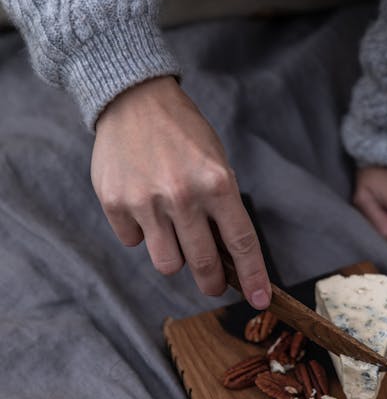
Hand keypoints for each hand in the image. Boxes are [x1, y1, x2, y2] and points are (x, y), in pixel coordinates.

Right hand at [92, 76, 270, 308]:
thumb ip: (222, 206)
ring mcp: (146, 202)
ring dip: (174, 256)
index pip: (241, 243)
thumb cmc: (182, 133)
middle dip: (213, 282)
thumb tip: (228, 256)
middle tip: (214, 284)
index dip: (254, 276)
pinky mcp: (115, 203)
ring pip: (167, 264)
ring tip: (172, 230)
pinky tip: (142, 205)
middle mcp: (182, 195)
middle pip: (203, 265)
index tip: (260, 299)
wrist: (133, 99)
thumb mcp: (216, 161)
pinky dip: (141, 232)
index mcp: (217, 183)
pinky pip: (133, 241)